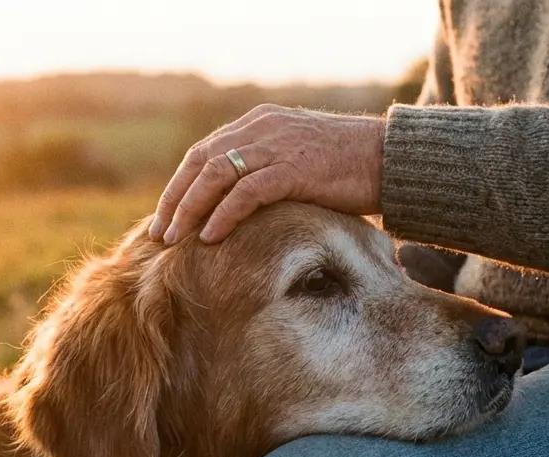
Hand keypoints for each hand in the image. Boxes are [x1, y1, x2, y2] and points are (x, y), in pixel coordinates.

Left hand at [149, 105, 385, 243]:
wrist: (389, 158)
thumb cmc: (348, 167)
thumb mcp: (298, 159)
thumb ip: (267, 170)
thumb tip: (241, 206)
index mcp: (259, 123)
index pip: (204, 152)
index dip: (180, 185)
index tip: (165, 216)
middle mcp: (261, 129)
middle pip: (200, 162)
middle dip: (175, 199)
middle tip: (159, 234)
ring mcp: (276, 146)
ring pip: (216, 175)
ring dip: (190, 209)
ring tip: (175, 240)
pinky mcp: (293, 168)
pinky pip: (247, 193)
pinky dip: (223, 216)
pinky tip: (210, 239)